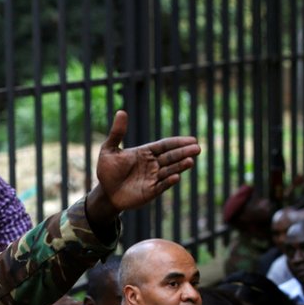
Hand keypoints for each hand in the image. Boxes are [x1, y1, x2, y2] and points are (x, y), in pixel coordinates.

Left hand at [86, 110, 200, 222]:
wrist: (105, 193)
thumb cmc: (107, 170)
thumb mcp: (109, 149)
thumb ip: (117, 133)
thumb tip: (121, 111)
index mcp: (145, 152)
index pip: (164, 145)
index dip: (178, 142)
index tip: (192, 139)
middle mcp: (152, 164)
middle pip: (171, 156)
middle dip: (184, 152)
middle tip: (197, 148)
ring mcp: (153, 178)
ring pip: (170, 170)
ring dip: (180, 166)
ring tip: (191, 160)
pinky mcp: (151, 191)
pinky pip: (162, 185)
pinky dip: (169, 181)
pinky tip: (177, 177)